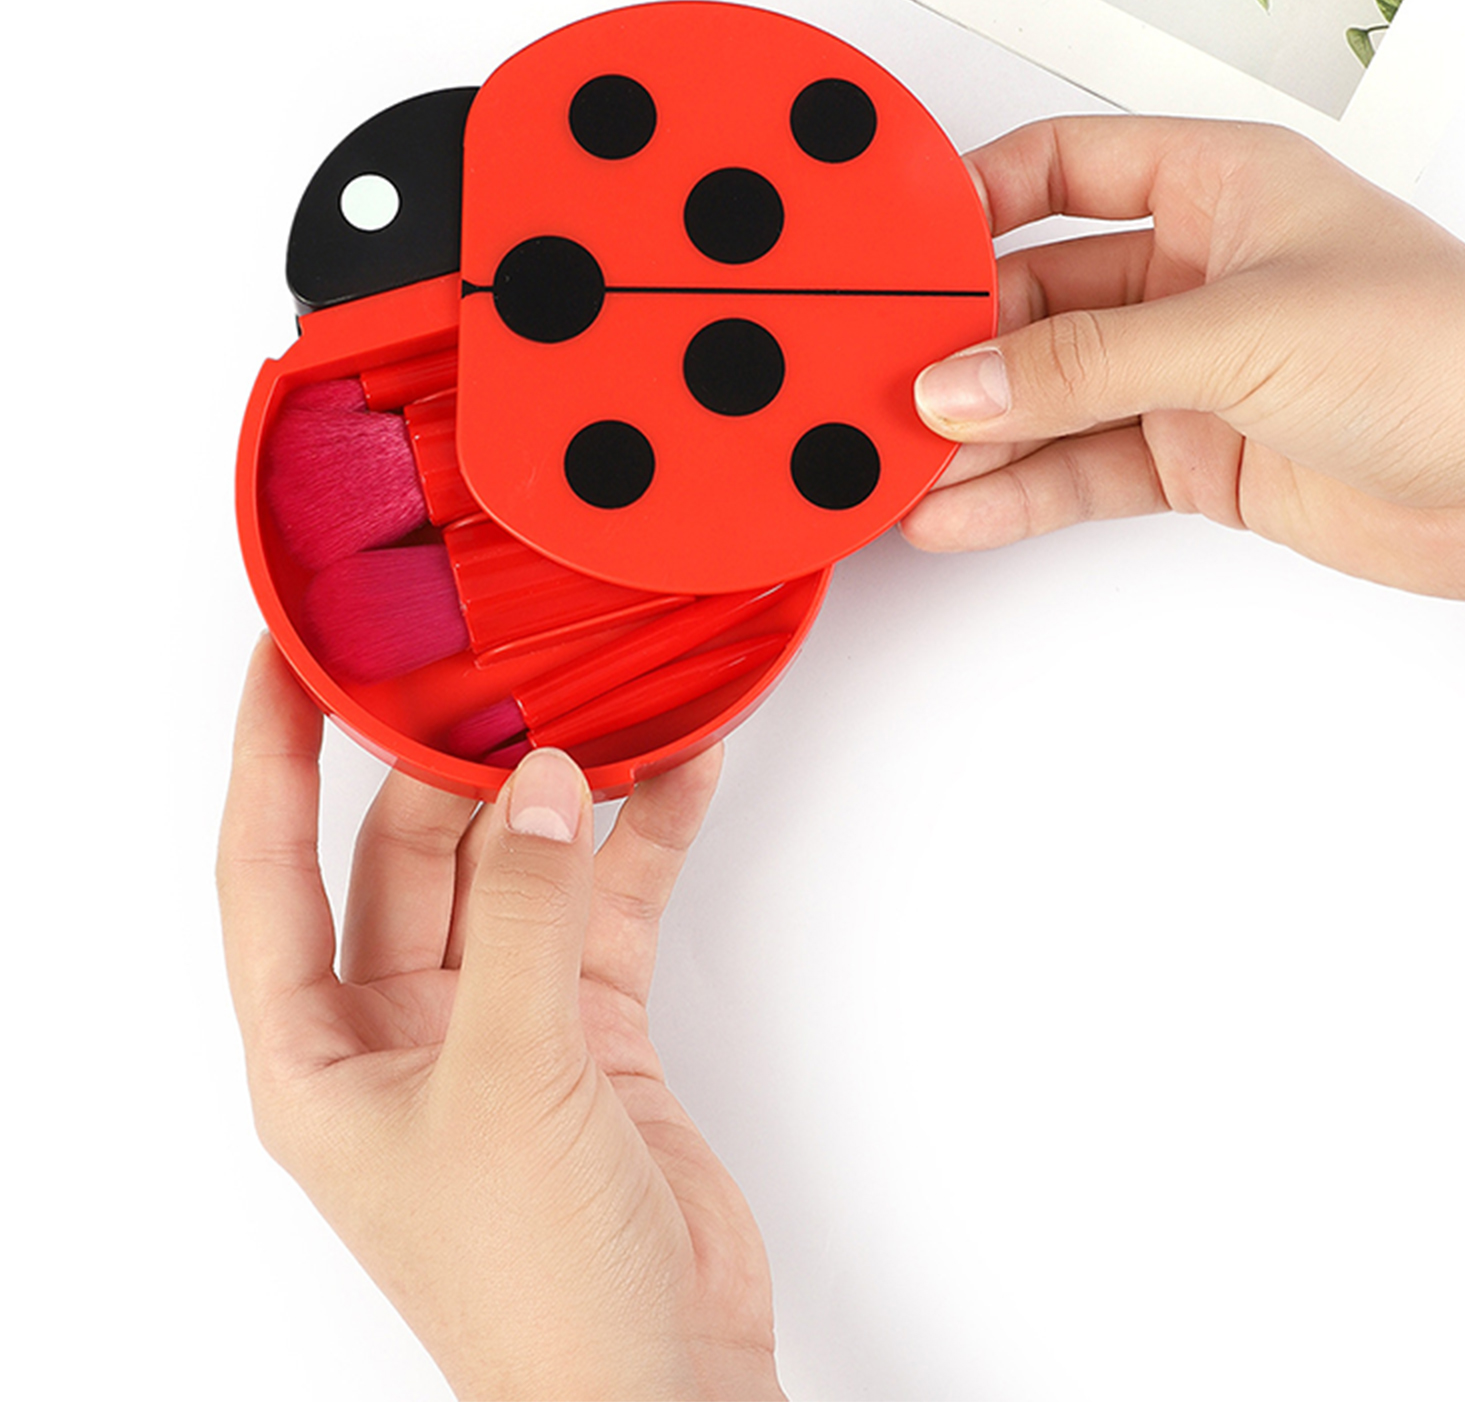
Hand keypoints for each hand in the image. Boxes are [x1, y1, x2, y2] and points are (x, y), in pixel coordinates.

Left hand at [217, 637, 784, 1400]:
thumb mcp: (503, 1081)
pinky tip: (676, 774)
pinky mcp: (587, 1026)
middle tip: (494, 667)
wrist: (660, 1379)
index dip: (266, 756)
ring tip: (598, 703)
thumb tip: (540, 784)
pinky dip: (640, 839)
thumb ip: (521, 919)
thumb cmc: (533, 1287)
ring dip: (557, 795)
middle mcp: (397, 1029)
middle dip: (450, 762)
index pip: (265, 870)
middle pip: (405, 852)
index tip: (286, 658)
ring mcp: (499, 1023)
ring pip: (514, 869)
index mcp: (316, 1055)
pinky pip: (605, 904)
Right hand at [904, 117, 1464, 620]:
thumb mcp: (1240, 333)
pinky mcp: (1202, 456)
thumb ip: (1086, 365)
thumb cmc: (1449, 353)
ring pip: (1056, 395)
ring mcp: (1195, 371)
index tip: (900, 253)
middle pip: (1041, 297)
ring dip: (981, 433)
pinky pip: (1088, 466)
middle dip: (963, 346)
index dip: (973, 203)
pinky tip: (963, 514)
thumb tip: (962, 385)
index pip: (1061, 170)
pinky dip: (1024, 492)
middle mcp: (1198, 273)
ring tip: (899, 465)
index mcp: (1218, 186)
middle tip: (884, 383)